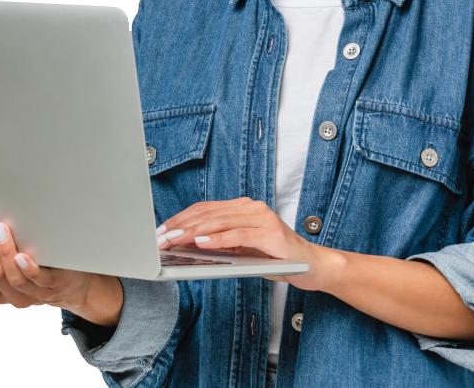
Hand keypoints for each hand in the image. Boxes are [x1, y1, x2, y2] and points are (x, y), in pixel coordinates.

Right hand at [0, 209, 92, 309]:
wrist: (71, 284)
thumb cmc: (36, 267)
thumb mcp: (9, 265)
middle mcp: (11, 296)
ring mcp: (33, 293)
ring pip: (11, 277)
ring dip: (3, 251)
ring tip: (0, 227)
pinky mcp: (53, 285)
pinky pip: (38, 280)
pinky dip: (28, 269)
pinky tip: (22, 255)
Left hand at [157, 197, 325, 289]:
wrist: (312, 266)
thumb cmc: (275, 258)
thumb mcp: (242, 249)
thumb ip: (221, 242)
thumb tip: (187, 244)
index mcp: (243, 207)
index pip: (205, 209)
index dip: (181, 218)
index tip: (161, 230)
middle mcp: (252, 207)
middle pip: (209, 213)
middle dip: (181, 226)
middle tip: (161, 237)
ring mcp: (263, 218)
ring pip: (220, 221)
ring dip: (193, 232)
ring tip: (174, 239)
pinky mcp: (271, 233)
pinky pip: (238, 234)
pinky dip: (217, 238)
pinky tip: (201, 243)